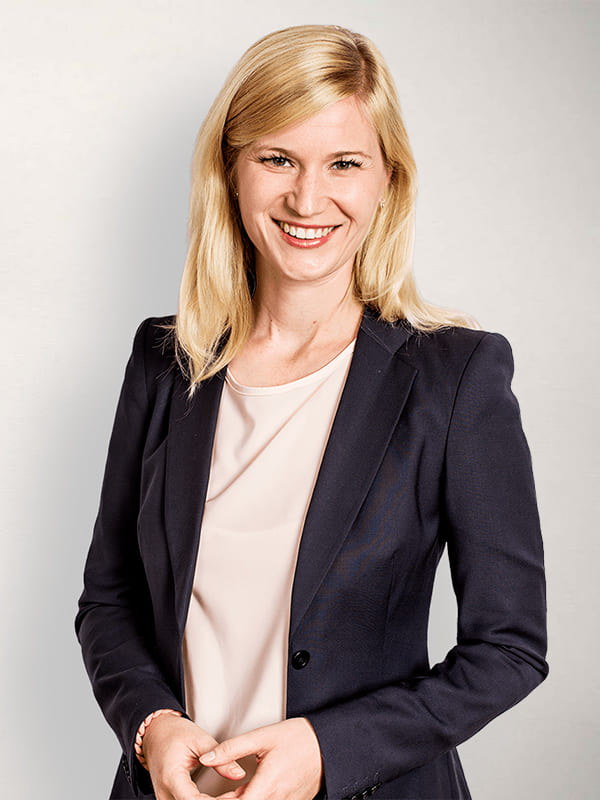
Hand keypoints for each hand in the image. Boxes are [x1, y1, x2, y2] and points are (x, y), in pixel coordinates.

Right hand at [142, 713, 245, 799]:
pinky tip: (221, 798)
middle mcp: (165, 793)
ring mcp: (165, 799)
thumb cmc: (174, 733)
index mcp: (171, 777)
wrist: (155, 733)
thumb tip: (240, 774)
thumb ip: (220, 757)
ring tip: (232, 795)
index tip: (234, 797)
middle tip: (238, 795)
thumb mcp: (200, 740)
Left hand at [199, 717, 322, 799]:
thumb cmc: (299, 738)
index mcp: (268, 785)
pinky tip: (247, 792)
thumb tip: (207, 758)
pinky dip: (255, 799)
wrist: (327, 744)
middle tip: (211, 793)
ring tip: (227, 793)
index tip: (203, 796)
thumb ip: (232, 748)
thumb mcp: (262, 737)